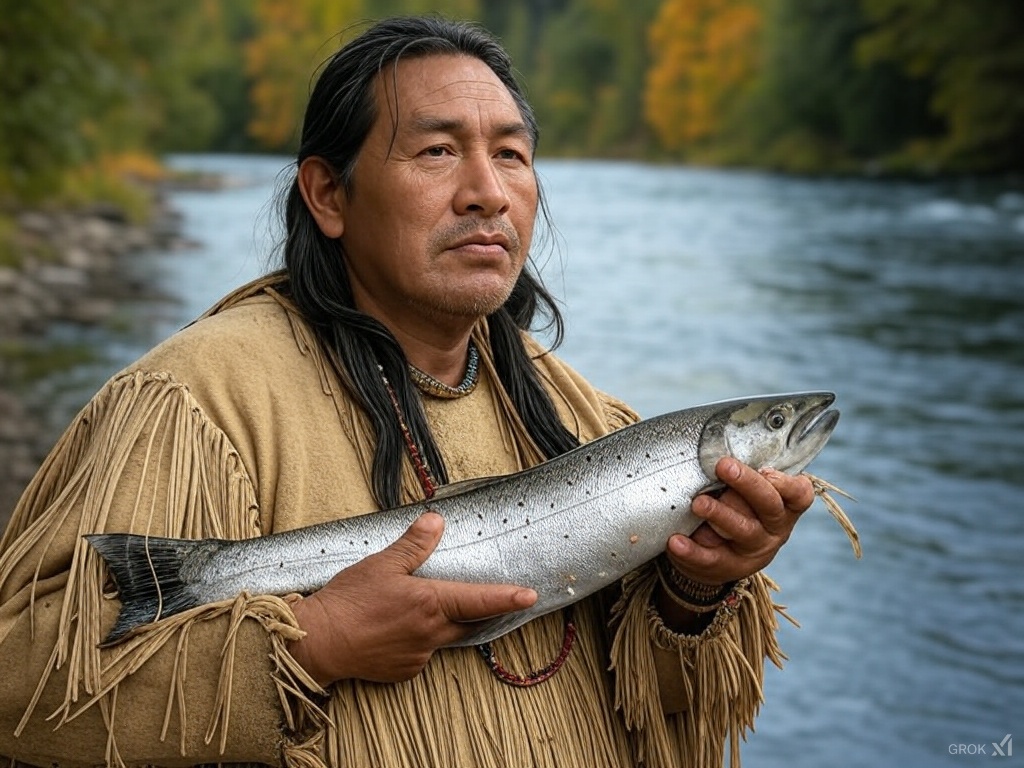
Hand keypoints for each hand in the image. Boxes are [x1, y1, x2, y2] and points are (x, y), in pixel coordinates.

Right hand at [288, 511, 536, 686]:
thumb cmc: (348, 601)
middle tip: (486, 599)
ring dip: (440, 623)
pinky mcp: (403, 671)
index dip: (507, 597)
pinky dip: (417, 639)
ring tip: (415, 609)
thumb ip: (413, 545)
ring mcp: (418, 656)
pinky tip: (394, 629)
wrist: (318, 643)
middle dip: (478, 611)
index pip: (479, 600)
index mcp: (429, 603)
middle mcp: (430, 633)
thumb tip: (436, 521)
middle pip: (467, 622)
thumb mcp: (381, 564)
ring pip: (443, 637)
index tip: (530, 595)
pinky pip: (421, 653)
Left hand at [665, 457, 814, 586]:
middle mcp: (773, 529)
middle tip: (724, 466)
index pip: (799, 495)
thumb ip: (746, 473)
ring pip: (741, 530)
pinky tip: (676, 540)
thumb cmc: (737, 509)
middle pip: (768, 506)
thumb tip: (721, 440)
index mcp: (784, 507)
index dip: (787, 484)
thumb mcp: (748, 493)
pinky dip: (692, 550)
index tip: (766, 469)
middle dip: (747, 484)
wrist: (720, 557)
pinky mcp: (727, 567)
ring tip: (698, 503)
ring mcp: (752, 550)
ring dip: (720, 514)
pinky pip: (710, 558)